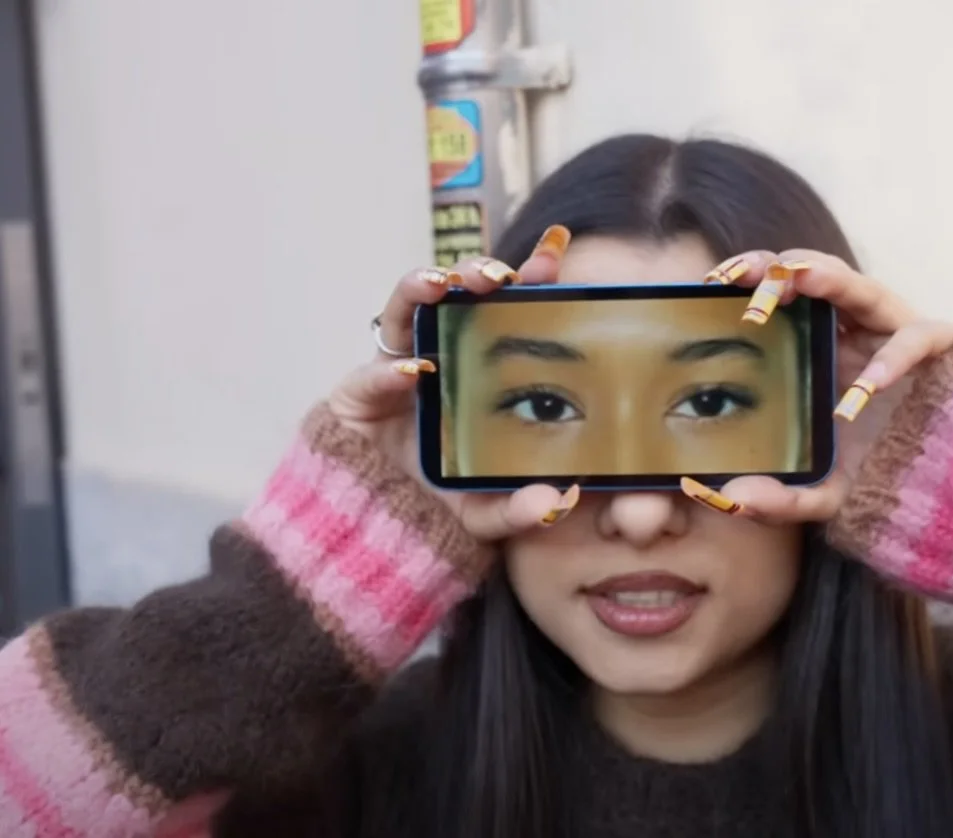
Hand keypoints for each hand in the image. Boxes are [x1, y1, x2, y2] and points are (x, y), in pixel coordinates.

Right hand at [325, 226, 581, 539]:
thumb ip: (518, 510)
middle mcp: (437, 356)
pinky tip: (414, 372)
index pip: (506, 314)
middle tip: (500, 275)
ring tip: (444, 285)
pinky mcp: (356, 393)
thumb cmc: (433, 506)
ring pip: (407, 309)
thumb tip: (559, 503)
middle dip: (478, 274)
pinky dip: (390, 371)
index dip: (529, 282)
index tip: (554, 256)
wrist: (371, 532)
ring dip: (424, 287)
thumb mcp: (484, 513)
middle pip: (458, 298)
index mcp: (476, 369)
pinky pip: (372, 374)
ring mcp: (394, 367)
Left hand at [684, 251, 952, 522]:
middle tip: (736, 279)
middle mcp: (860, 336)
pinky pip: (916, 340)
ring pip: (862, 289)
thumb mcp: (828, 494)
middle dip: (774, 269)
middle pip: (814, 279)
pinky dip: (890, 361)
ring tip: (794, 279)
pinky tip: (863, 391)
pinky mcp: (946, 352)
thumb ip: (781, 499)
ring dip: (827, 276)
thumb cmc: (893, 477)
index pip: (785, 302)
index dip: (749, 285)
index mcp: (828, 353)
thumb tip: (728, 498)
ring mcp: (901, 338)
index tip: (708, 288)